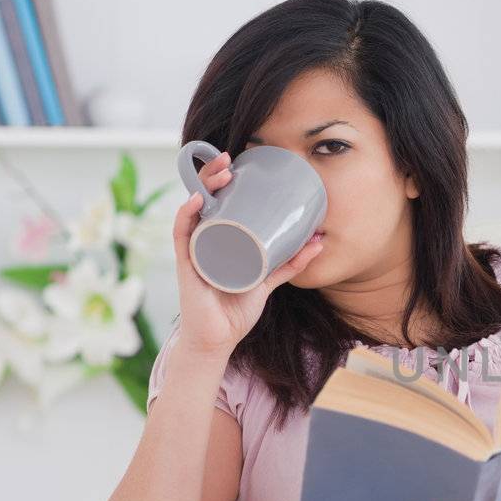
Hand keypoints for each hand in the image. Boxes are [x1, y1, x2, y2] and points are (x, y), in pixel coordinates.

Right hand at [171, 148, 325, 356]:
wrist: (218, 340)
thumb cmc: (235, 309)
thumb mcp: (267, 280)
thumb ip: (289, 264)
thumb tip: (317, 242)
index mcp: (217, 238)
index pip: (215, 200)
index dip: (222, 178)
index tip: (238, 160)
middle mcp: (201, 239)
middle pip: (202, 199)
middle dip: (213, 175)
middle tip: (231, 160)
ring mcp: (192, 250)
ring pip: (193, 211)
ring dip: (204, 188)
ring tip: (222, 174)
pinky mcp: (187, 265)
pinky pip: (182, 235)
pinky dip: (187, 216)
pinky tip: (196, 201)